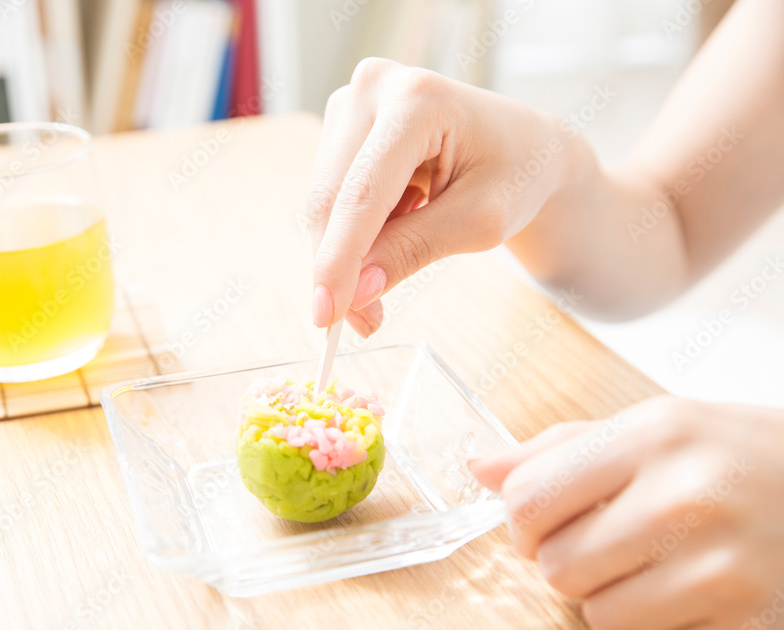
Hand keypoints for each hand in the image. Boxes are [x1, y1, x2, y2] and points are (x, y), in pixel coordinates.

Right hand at [306, 57, 576, 335]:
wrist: (524, 146)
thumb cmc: (515, 174)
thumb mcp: (479, 223)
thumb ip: (413, 251)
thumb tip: (355, 294)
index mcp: (418, 100)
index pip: (362, 194)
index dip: (338, 260)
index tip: (325, 316)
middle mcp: (374, 88)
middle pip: (330, 198)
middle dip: (337, 269)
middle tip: (362, 324)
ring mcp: (353, 102)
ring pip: (323, 203)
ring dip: (346, 253)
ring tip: (396, 263)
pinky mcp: (342, 125)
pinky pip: (330, 197)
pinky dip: (352, 234)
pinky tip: (395, 229)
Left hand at [469, 396, 783, 629]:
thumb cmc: (748, 462)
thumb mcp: (662, 428)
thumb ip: (564, 448)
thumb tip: (481, 467)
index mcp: (656, 436)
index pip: (528, 498)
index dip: (525, 518)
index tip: (547, 519)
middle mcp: (686, 500)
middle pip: (554, 565)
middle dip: (572, 561)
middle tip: (618, 543)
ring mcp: (723, 572)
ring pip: (598, 616)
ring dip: (619, 600)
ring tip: (667, 567)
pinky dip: (673, 629)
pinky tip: (710, 593)